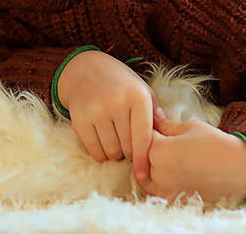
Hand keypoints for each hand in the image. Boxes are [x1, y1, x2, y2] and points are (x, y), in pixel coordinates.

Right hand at [55, 50, 167, 181]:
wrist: (86, 69)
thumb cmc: (121, 84)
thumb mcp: (142, 91)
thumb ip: (156, 114)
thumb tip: (166, 139)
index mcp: (137, 96)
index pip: (143, 136)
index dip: (144, 159)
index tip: (143, 175)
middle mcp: (116, 102)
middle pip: (127, 146)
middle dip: (130, 154)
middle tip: (130, 150)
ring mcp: (96, 110)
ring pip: (111, 150)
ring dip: (116, 156)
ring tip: (118, 147)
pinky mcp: (80, 118)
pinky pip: (93, 149)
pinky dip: (100, 155)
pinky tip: (105, 149)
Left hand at [140, 120, 245, 203]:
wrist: (238, 168)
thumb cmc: (215, 143)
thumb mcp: (188, 127)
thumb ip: (166, 125)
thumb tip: (152, 114)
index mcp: (160, 150)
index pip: (142, 136)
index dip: (148, 128)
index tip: (155, 123)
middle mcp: (159, 172)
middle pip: (141, 156)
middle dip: (147, 145)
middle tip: (160, 137)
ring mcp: (165, 187)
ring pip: (144, 174)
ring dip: (148, 163)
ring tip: (163, 153)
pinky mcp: (173, 197)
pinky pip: (154, 189)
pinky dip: (155, 180)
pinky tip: (166, 169)